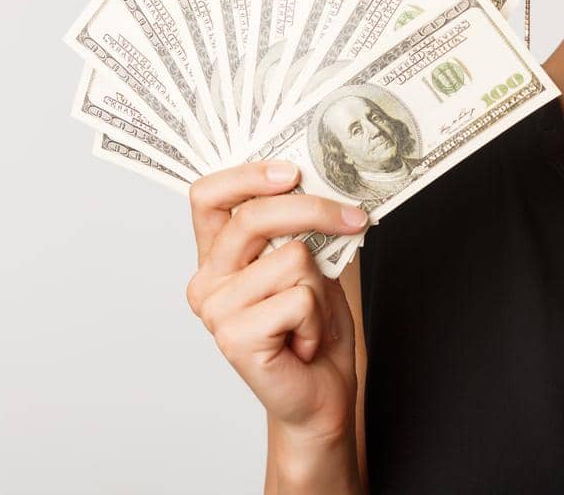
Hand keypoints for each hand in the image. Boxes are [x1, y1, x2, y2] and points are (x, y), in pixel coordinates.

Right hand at [185, 161, 368, 443]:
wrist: (322, 392)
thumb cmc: (315, 326)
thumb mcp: (310, 262)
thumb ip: (299, 227)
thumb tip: (321, 178)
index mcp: (217, 256)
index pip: (208, 196)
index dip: (248, 175)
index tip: (293, 171)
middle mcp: (207, 281)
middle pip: (255, 217)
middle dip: (315, 210)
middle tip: (355, 218)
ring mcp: (216, 311)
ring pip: (292, 258)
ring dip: (320, 287)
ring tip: (309, 317)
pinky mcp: (235, 338)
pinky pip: (299, 297)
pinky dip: (317, 319)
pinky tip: (304, 341)